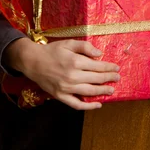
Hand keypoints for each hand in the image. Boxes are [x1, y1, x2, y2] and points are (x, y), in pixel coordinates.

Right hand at [4, 38, 120, 110]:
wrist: (32, 61)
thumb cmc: (51, 51)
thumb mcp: (68, 43)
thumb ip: (85, 47)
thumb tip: (99, 54)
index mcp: (75, 61)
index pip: (98, 66)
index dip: (109, 68)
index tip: (116, 68)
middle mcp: (72, 76)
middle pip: (97, 79)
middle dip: (109, 78)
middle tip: (117, 78)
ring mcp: (66, 88)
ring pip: (90, 92)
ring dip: (103, 91)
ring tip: (111, 90)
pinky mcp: (60, 96)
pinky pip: (77, 104)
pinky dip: (88, 106)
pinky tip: (98, 104)